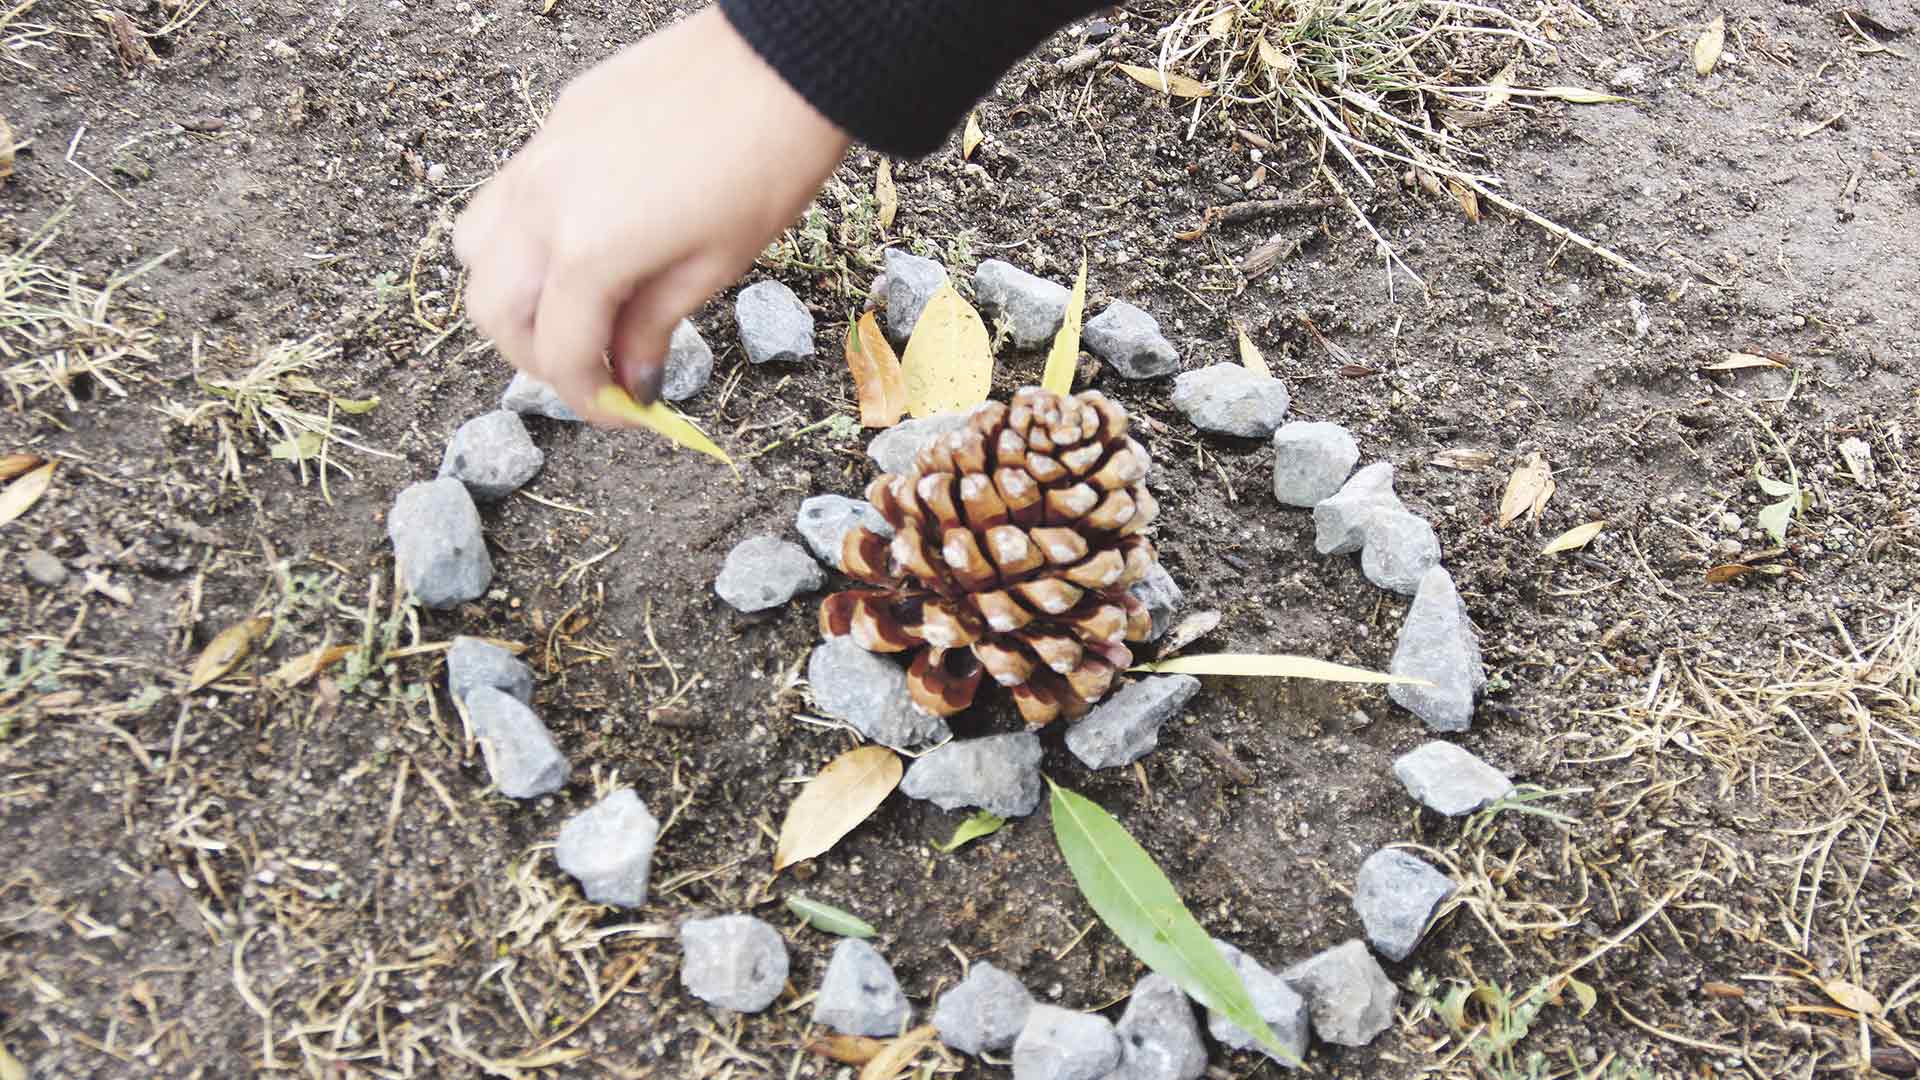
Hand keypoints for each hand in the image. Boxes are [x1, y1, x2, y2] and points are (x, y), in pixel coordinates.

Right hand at [454, 7, 850, 423]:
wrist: (782, 60)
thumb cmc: (768, 161)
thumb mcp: (716, 265)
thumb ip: (655, 325)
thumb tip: (632, 378)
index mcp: (587, 250)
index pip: (559, 352)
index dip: (589, 398)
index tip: (622, 414)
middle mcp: (542, 203)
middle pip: (495, 311)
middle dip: (537, 358)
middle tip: (595, 374)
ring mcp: (539, 156)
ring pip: (477, 250)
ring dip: (512, 298)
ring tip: (575, 314)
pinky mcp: (555, 122)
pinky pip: (506, 195)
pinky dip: (522, 241)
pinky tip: (581, 249)